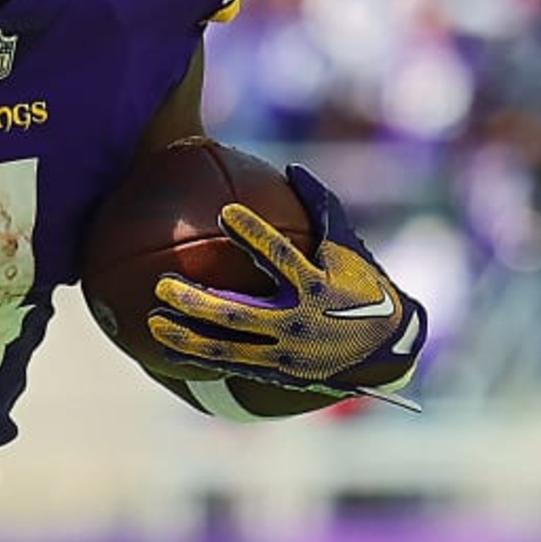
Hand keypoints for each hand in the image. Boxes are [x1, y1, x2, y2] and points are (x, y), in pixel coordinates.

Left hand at [147, 163, 426, 395]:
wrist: (387, 349)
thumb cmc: (363, 286)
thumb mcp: (348, 247)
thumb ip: (320, 208)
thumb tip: (292, 169)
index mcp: (317, 286)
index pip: (282, 257)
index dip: (255, 235)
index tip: (226, 213)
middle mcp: (298, 321)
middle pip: (241, 314)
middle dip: (200, 302)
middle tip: (164, 285)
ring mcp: (286, 352)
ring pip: (229, 348)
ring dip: (189, 336)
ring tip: (153, 321)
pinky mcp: (278, 372)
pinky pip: (232, 365)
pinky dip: (200, 356)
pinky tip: (166, 347)